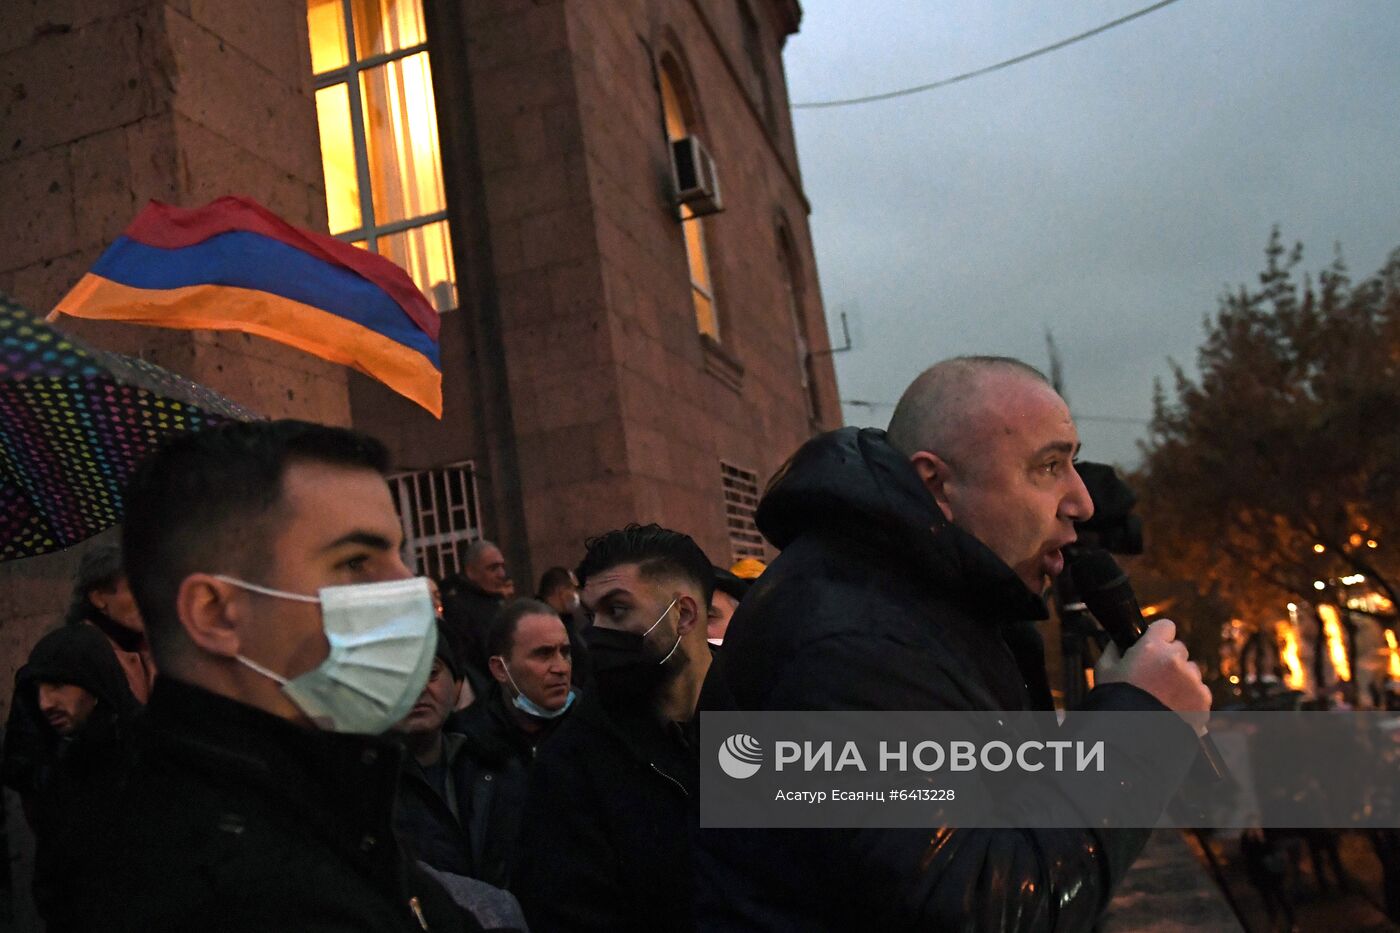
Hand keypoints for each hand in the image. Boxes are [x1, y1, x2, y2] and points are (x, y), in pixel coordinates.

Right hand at [1096, 619, 1211, 730]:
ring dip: (1181, 679)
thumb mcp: (1104, 670)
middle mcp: (1175, 659)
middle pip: (1179, 650)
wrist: (1132, 736)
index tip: (1154, 645)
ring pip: (1191, 671)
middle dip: (1169, 660)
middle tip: (1155, 678)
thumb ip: (1114, 650)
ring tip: (1164, 697)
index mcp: (1151, 647)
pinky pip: (1200, 691)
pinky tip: (1174, 708)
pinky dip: (1190, 698)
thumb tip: (1119, 642)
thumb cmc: (1115, 701)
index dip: (1158, 636)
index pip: (1166, 626)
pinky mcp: (1203, 699)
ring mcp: (1192, 680)